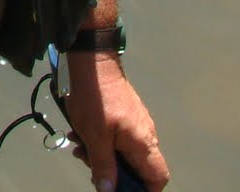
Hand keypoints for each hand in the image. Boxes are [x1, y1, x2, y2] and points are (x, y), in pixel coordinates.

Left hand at [62, 51, 168, 190]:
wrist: (91, 61)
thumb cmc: (95, 96)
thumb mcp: (94, 137)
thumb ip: (104, 166)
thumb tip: (109, 190)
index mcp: (143, 142)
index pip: (158, 177)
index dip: (145, 189)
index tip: (123, 190)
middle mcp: (145, 133)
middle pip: (137, 167)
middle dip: (112, 171)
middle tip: (90, 165)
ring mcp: (135, 123)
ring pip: (123, 152)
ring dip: (101, 155)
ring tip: (80, 146)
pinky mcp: (124, 114)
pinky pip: (116, 137)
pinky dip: (100, 140)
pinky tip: (80, 134)